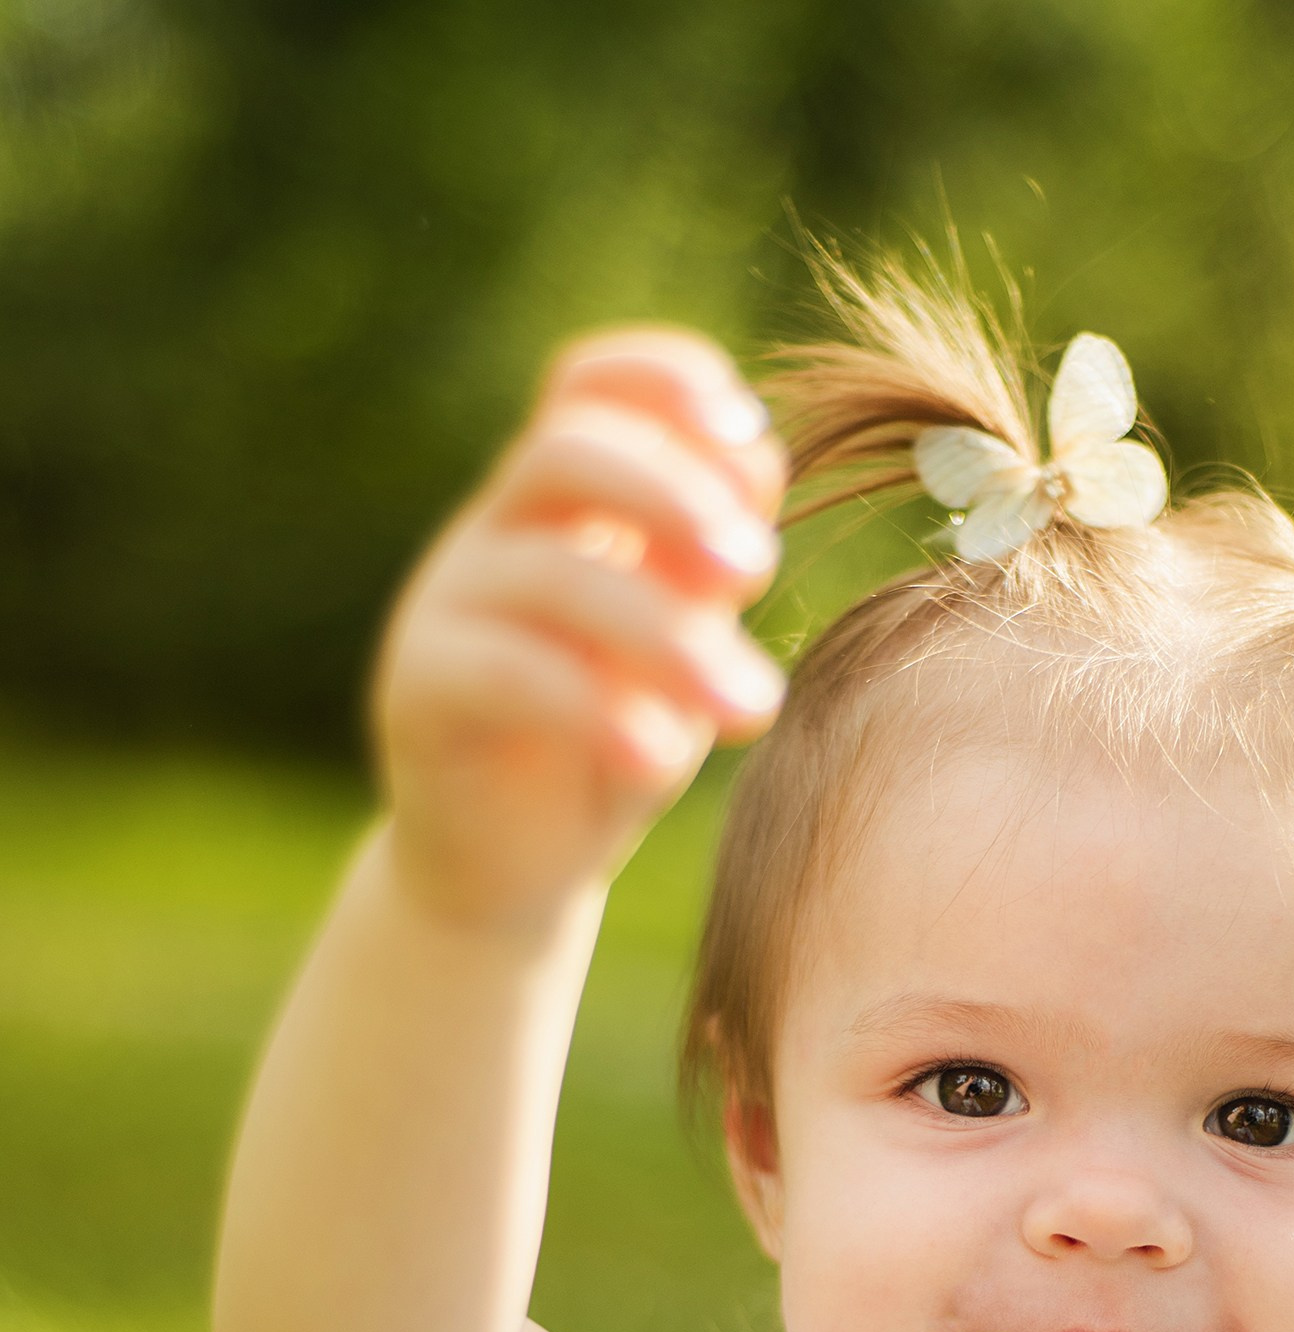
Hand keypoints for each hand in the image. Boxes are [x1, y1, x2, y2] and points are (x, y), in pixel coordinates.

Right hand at [374, 326, 787, 930]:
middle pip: (567, 449)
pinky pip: (508, 672)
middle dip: (673, 495)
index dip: (668, 381)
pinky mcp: (419, 689)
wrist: (510, 869)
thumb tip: (752, 496)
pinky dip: (600, 711)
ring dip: (667, 632)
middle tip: (756, 570)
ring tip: (750, 704)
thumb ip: (709, 574)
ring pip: (550, 571)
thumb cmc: (612, 743)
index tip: (754, 445)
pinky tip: (663, 760)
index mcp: (564, 501)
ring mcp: (447, 602)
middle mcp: (497, 531)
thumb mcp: (682, 649)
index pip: (590, 383)